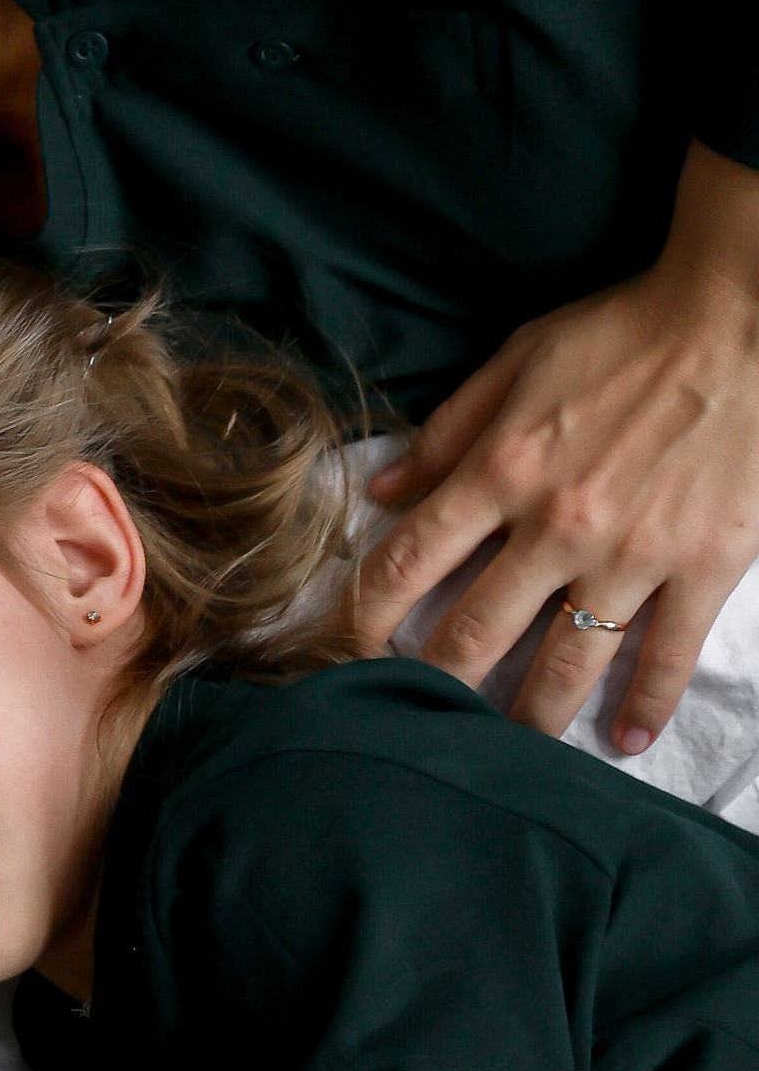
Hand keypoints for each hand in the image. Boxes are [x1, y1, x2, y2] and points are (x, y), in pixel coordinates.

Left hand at [352, 139, 758, 750]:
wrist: (741, 317)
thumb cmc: (626, 332)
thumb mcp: (518, 359)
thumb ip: (447, 431)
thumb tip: (380, 488)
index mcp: (503, 470)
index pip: (409, 562)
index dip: (367, 616)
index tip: (351, 651)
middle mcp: (558, 525)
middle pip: (474, 634)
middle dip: (436, 687)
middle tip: (416, 724)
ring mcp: (633, 555)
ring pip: (565, 665)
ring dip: (530, 721)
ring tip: (509, 753)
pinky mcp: (703, 567)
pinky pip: (665, 657)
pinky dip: (645, 707)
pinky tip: (625, 742)